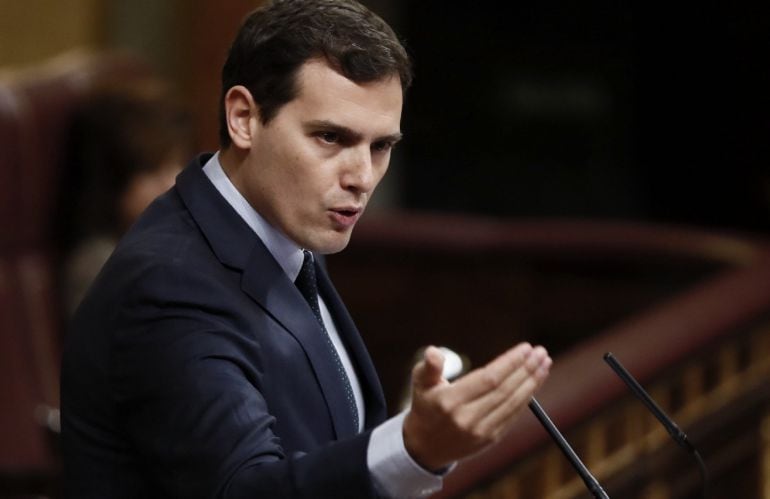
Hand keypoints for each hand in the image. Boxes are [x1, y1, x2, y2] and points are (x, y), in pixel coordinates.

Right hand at [403, 342, 550, 470]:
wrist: (424, 447)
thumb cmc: (425, 405)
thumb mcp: (420, 383)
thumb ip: (429, 366)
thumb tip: (433, 352)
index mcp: (449, 402)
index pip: (488, 379)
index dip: (510, 363)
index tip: (525, 348)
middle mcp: (465, 419)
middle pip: (504, 390)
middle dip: (526, 369)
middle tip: (541, 352)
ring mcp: (479, 432)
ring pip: (512, 404)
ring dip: (532, 382)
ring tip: (544, 364)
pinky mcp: (489, 439)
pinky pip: (512, 415)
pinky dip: (526, 398)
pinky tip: (533, 383)